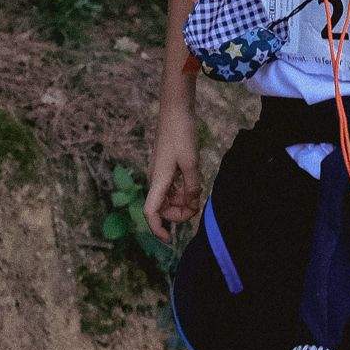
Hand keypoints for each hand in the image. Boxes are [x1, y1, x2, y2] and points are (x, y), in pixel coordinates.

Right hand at [144, 111, 202, 240]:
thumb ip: (192, 185)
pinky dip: (183, 191)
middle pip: (163, 208)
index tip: (169, 239)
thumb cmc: (181, 133)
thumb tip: (192, 202)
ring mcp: (161, 173)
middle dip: (179, 213)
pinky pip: (173, 187)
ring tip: (198, 193)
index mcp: (158, 180)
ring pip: (169, 198)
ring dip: (183, 202)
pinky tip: (195, 185)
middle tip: (197, 206)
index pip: (151, 212)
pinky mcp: (167, 167)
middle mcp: (156, 179)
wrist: (175, 110)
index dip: (157, 229)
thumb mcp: (191, 161)